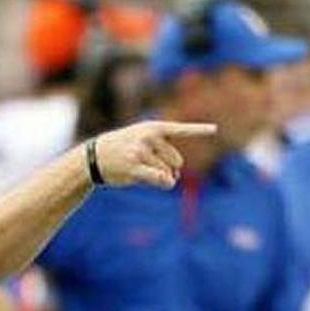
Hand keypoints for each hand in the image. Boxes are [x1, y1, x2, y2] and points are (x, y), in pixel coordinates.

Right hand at [92, 121, 217, 188]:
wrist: (94, 156)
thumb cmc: (121, 149)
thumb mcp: (140, 140)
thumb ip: (162, 154)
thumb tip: (173, 180)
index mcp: (153, 128)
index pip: (179, 129)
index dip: (198, 130)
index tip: (215, 130)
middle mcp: (149, 138)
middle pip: (176, 161)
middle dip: (171, 169)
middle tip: (154, 169)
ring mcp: (141, 152)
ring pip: (168, 173)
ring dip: (164, 179)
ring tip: (144, 173)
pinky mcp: (134, 167)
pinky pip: (159, 178)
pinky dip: (165, 183)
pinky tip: (165, 183)